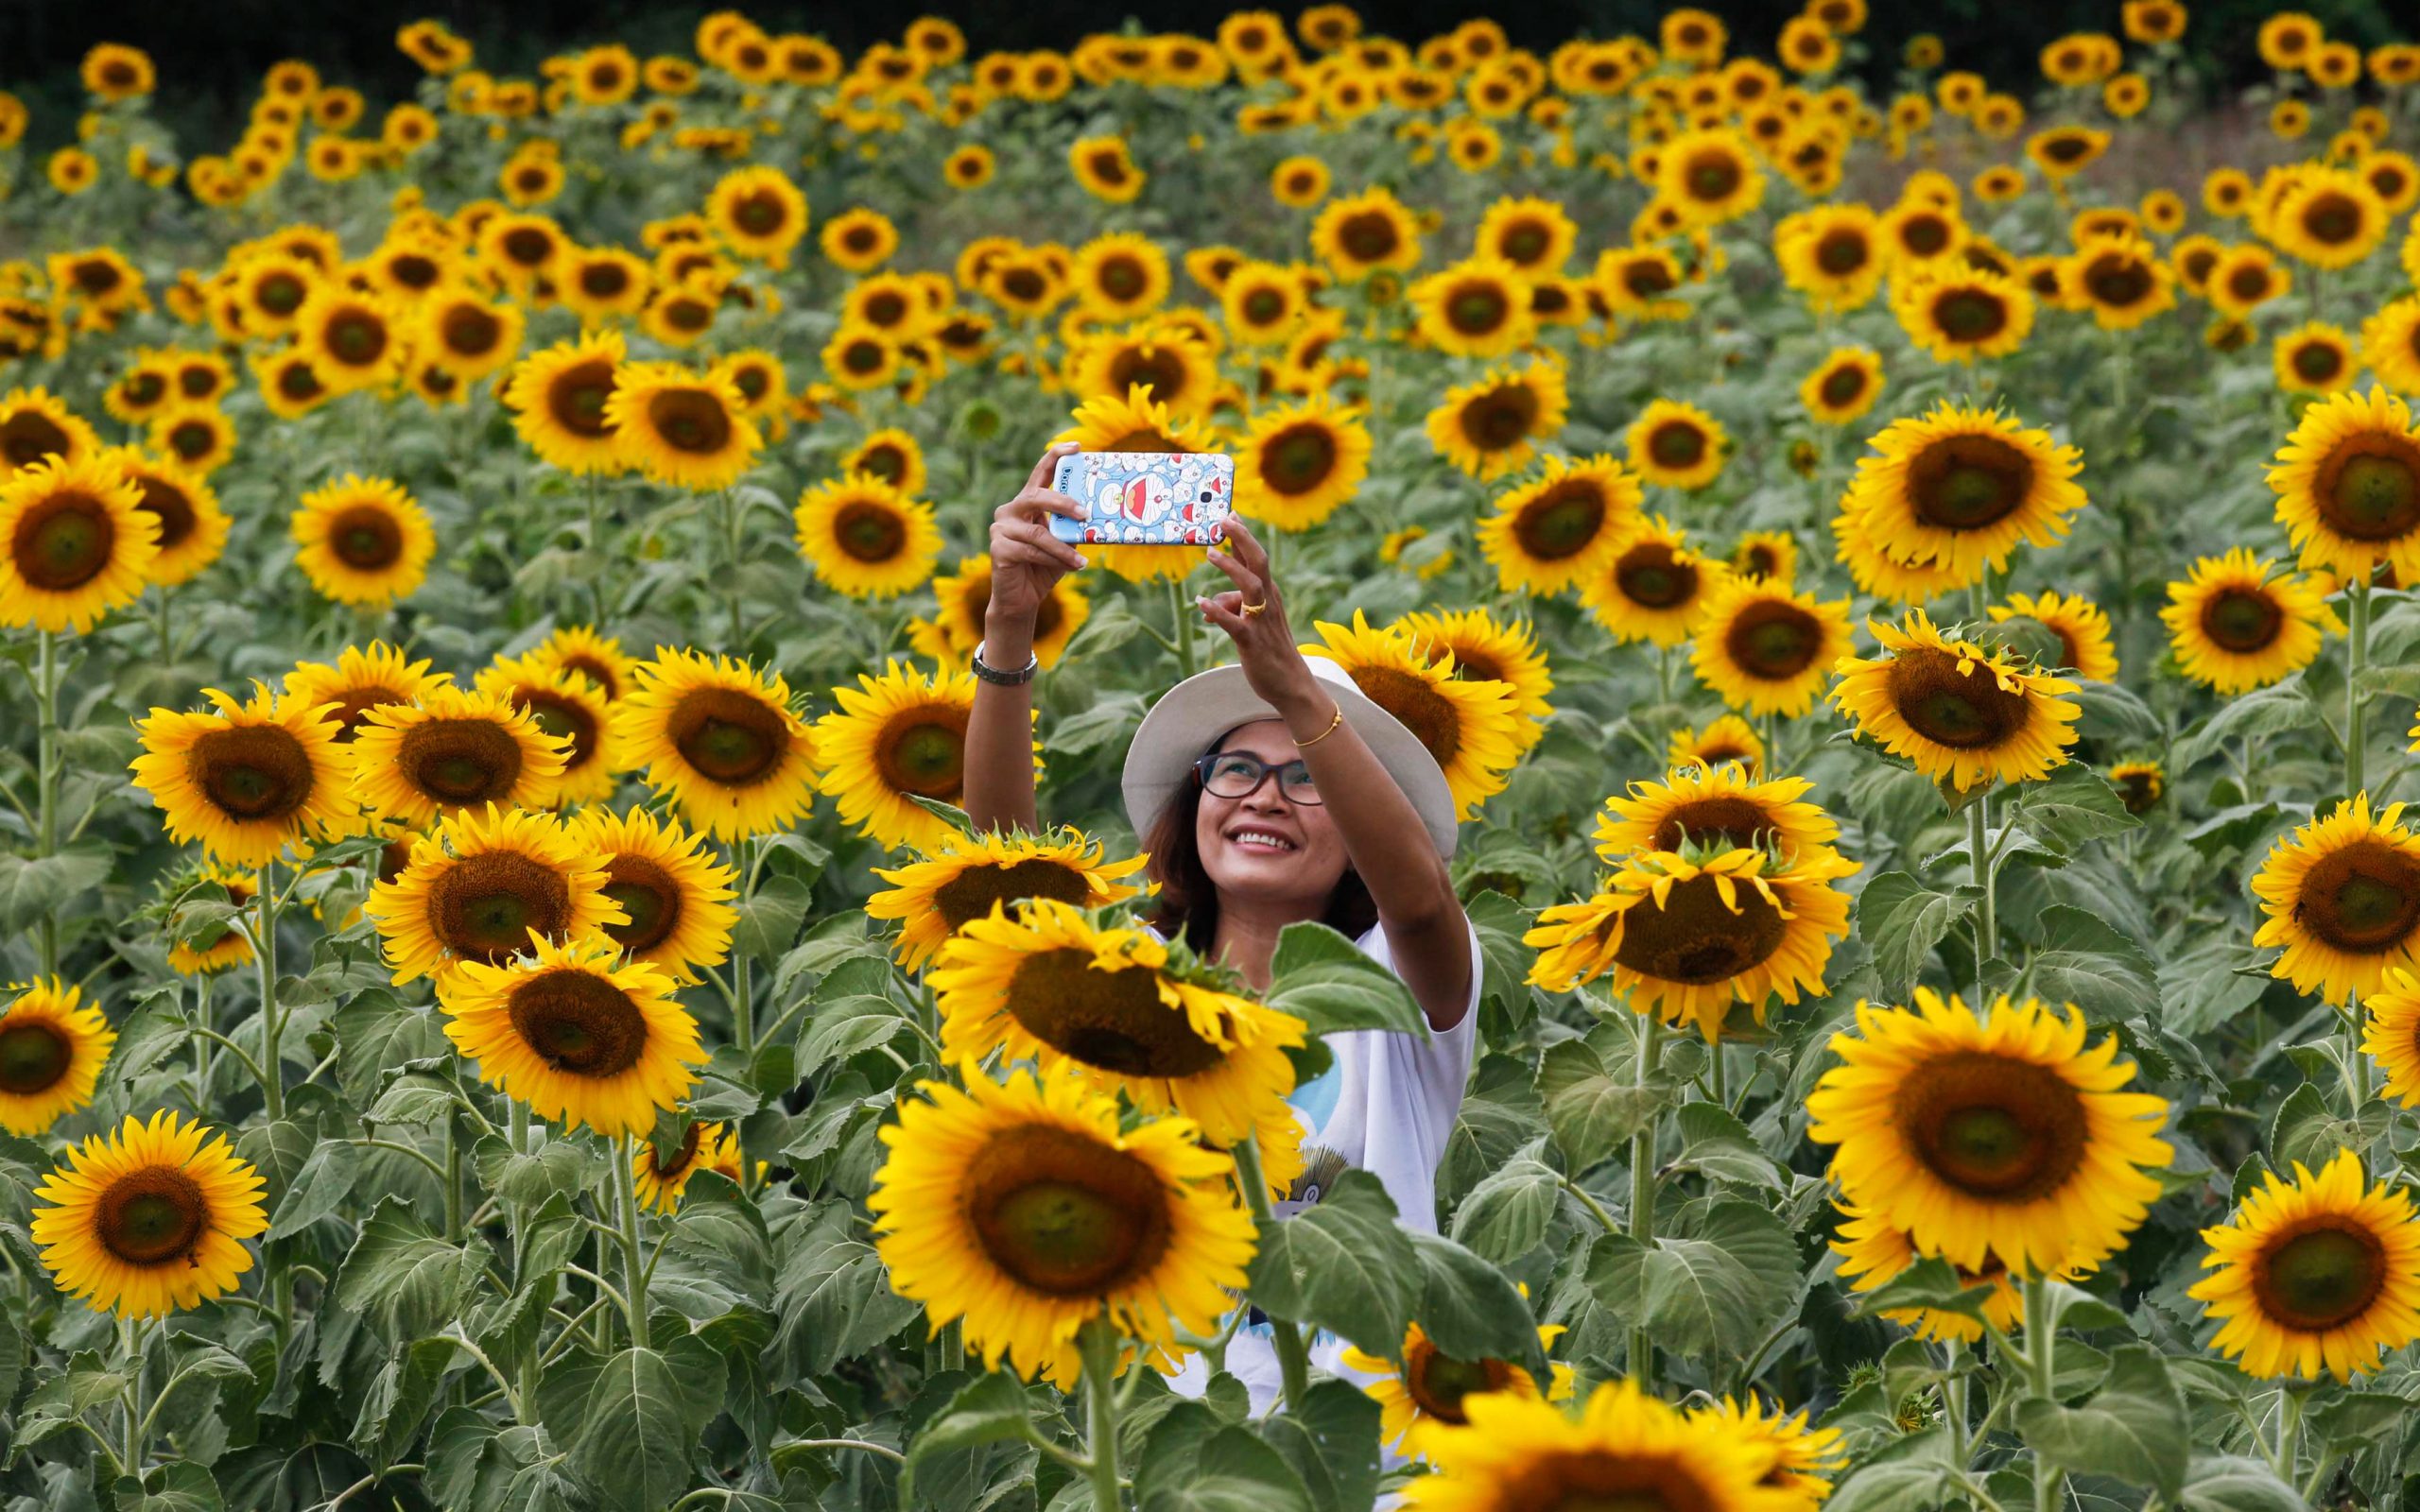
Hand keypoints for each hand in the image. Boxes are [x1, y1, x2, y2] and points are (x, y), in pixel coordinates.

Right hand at [984, 443, 1086, 651]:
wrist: (1022, 599)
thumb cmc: (1045, 566)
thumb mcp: (1065, 542)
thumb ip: (1073, 526)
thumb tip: (1099, 515)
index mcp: (1027, 502)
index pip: (1040, 472)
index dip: (1056, 456)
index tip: (1076, 446)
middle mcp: (1010, 510)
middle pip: (1036, 496)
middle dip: (1062, 502)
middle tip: (1085, 513)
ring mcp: (1000, 528)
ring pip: (1038, 532)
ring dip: (1063, 547)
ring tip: (1082, 560)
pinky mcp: (998, 548)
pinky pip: (1031, 551)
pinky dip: (1053, 559)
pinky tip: (1073, 567)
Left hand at [1198, 519, 1322, 717]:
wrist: (1291, 684)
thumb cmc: (1271, 650)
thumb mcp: (1251, 622)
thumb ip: (1231, 605)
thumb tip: (1208, 602)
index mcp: (1269, 594)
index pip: (1255, 559)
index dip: (1243, 535)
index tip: (1230, 513)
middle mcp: (1268, 602)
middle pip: (1258, 562)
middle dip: (1242, 539)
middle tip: (1224, 519)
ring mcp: (1261, 621)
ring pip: (1250, 587)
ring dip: (1231, 568)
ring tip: (1210, 552)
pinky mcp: (1252, 642)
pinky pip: (1235, 624)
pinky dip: (1218, 612)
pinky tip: (1201, 604)